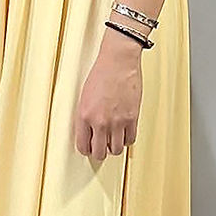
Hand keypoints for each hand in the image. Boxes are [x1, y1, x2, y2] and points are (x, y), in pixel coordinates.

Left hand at [74, 31, 143, 162]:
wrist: (118, 62)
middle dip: (99, 152)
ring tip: (112, 139)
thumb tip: (88, 130)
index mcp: (84, 115)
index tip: (88, 146)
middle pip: (100, 153)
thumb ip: (86, 115)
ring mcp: (117, 122)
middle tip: (101, 146)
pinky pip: (130, 140)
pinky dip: (127, 139)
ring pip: (116, 150)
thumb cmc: (101, 73)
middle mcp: (100, 121)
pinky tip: (124, 132)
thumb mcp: (84, 95)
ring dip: (114, 146)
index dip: (85, 149)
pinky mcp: (132, 118)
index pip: (82, 146)